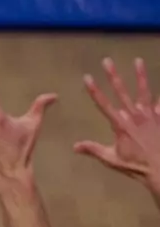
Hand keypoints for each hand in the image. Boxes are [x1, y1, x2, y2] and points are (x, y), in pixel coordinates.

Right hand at [80, 56, 159, 187]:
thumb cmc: (136, 165)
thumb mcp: (112, 159)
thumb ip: (94, 150)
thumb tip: (75, 146)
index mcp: (120, 125)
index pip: (103, 104)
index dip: (94, 90)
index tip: (87, 77)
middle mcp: (134, 116)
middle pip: (121, 91)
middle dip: (113, 75)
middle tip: (107, 61)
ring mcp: (150, 115)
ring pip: (144, 91)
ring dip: (140, 75)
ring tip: (137, 60)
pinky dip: (159, 96)